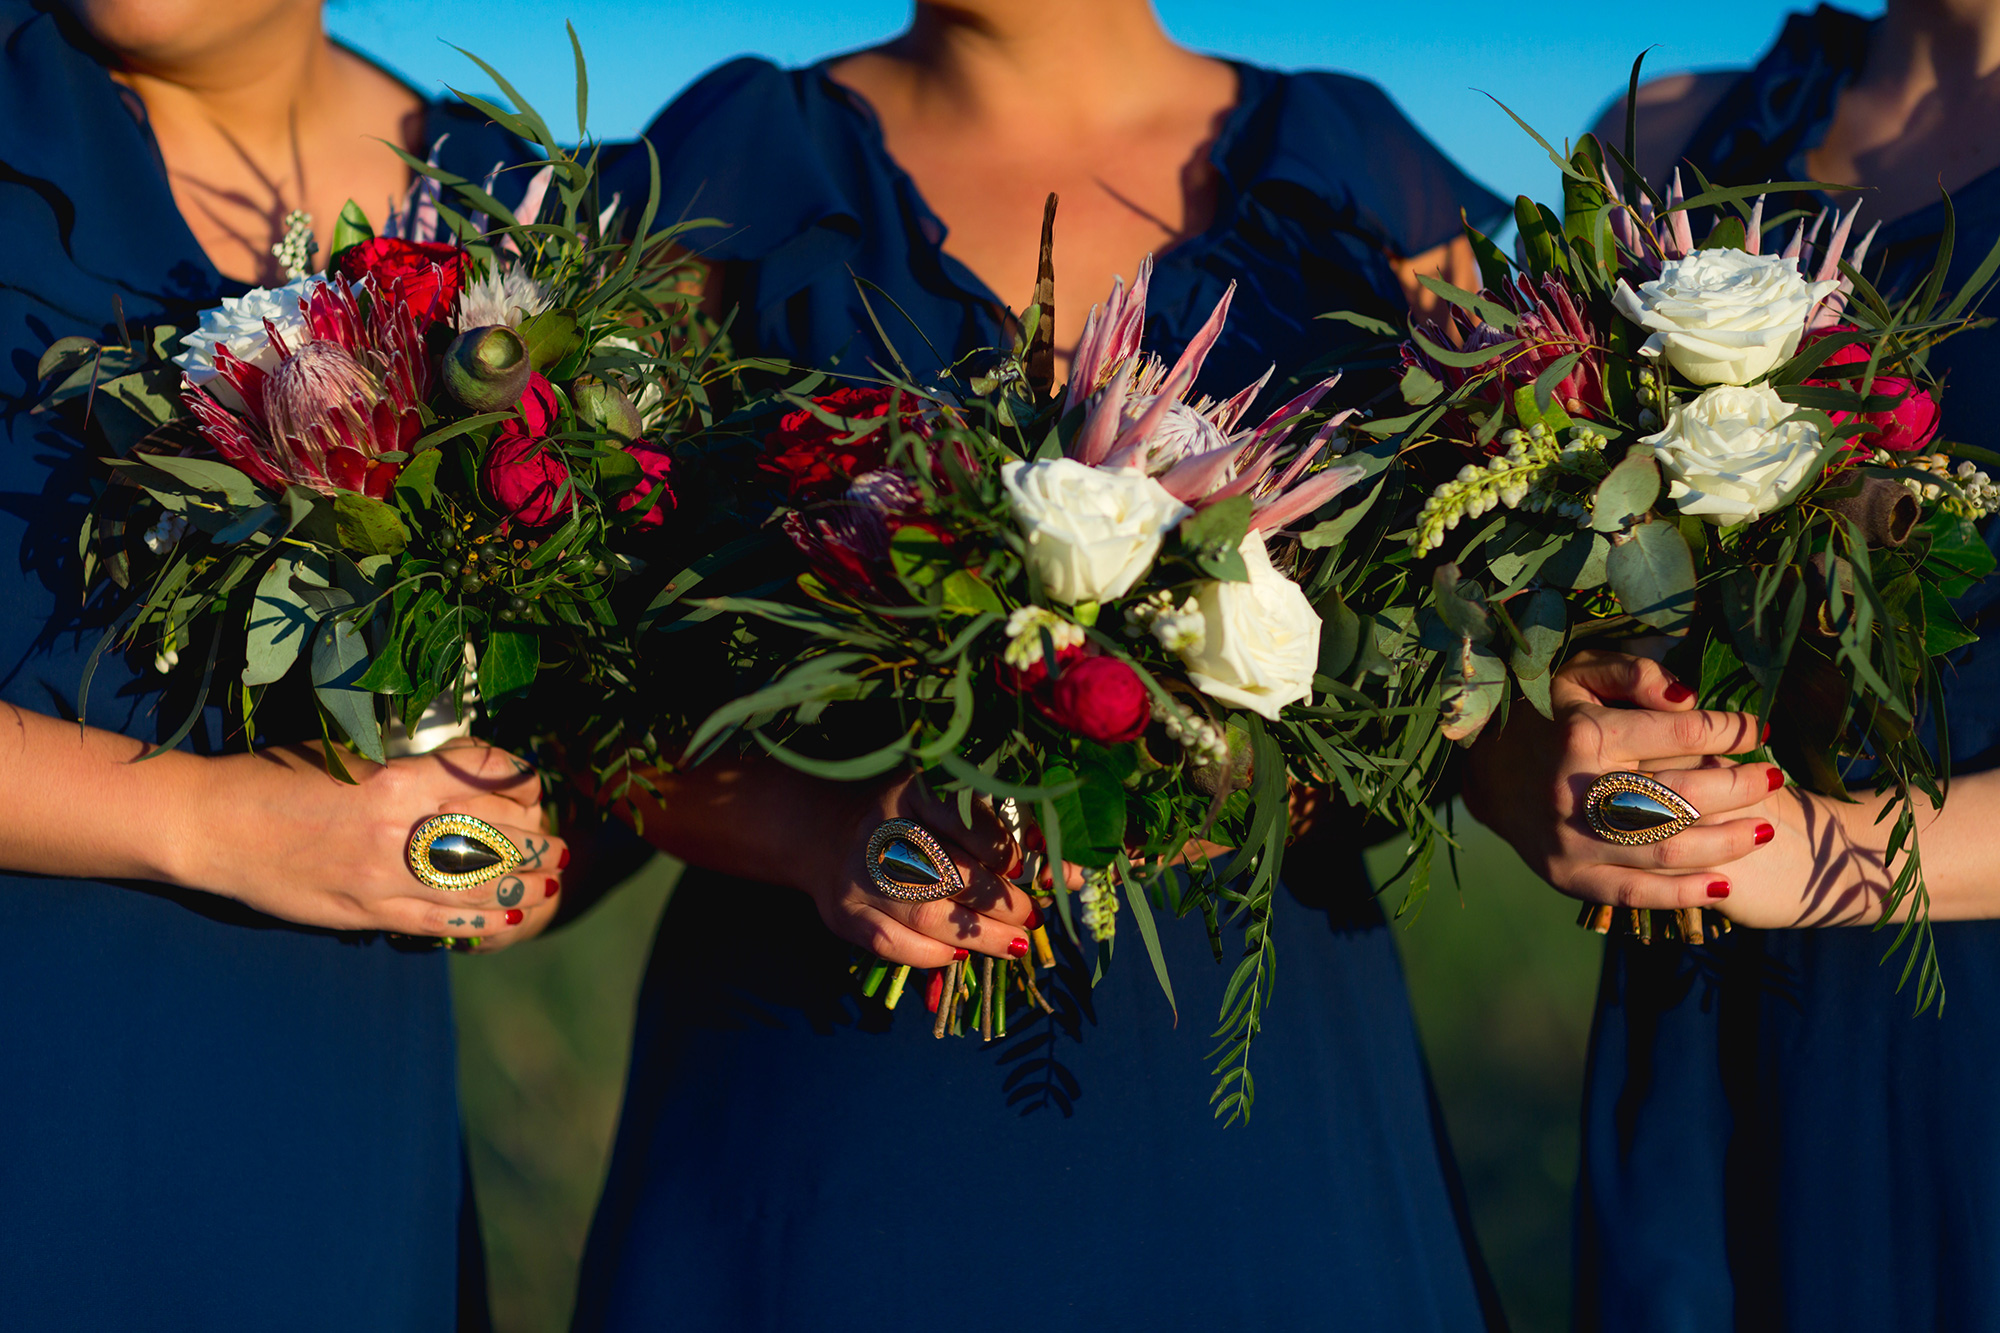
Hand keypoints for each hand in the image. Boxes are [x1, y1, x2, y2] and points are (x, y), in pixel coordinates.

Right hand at [171, 740, 567, 948]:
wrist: (213, 824)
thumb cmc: (278, 776)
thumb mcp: (350, 752)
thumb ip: (409, 766)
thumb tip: (467, 776)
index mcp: (400, 775)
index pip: (491, 775)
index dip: (524, 783)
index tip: (535, 790)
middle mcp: (401, 826)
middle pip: (500, 835)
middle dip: (540, 843)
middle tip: (561, 847)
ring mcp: (384, 875)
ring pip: (479, 885)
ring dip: (525, 885)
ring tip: (552, 884)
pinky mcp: (365, 911)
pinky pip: (438, 923)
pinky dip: (480, 921)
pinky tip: (508, 917)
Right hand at [802, 773, 1037, 968]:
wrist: (827, 832)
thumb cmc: (912, 819)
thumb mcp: (955, 808)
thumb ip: (1012, 835)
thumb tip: (1072, 877)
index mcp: (913, 789)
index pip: (963, 819)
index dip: (1001, 848)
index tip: (1029, 868)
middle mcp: (881, 829)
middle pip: (949, 872)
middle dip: (1001, 901)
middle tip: (1032, 915)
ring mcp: (858, 874)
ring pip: (925, 913)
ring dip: (978, 936)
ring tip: (1015, 943)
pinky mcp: (843, 913)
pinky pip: (890, 944)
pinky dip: (930, 955)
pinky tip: (959, 954)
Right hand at [1464, 649, 1773, 911]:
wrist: (1481, 770)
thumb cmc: (1542, 715)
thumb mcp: (1578, 675)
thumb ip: (1634, 675)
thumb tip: (1691, 697)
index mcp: (1585, 735)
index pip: (1682, 733)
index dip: (1732, 730)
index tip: (1760, 729)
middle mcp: (1578, 791)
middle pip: (1684, 794)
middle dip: (1741, 786)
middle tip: (1774, 777)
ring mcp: (1572, 840)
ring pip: (1668, 848)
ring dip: (1725, 842)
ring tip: (1763, 828)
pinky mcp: (1567, 876)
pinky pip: (1633, 893)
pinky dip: (1681, 894)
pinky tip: (1721, 885)